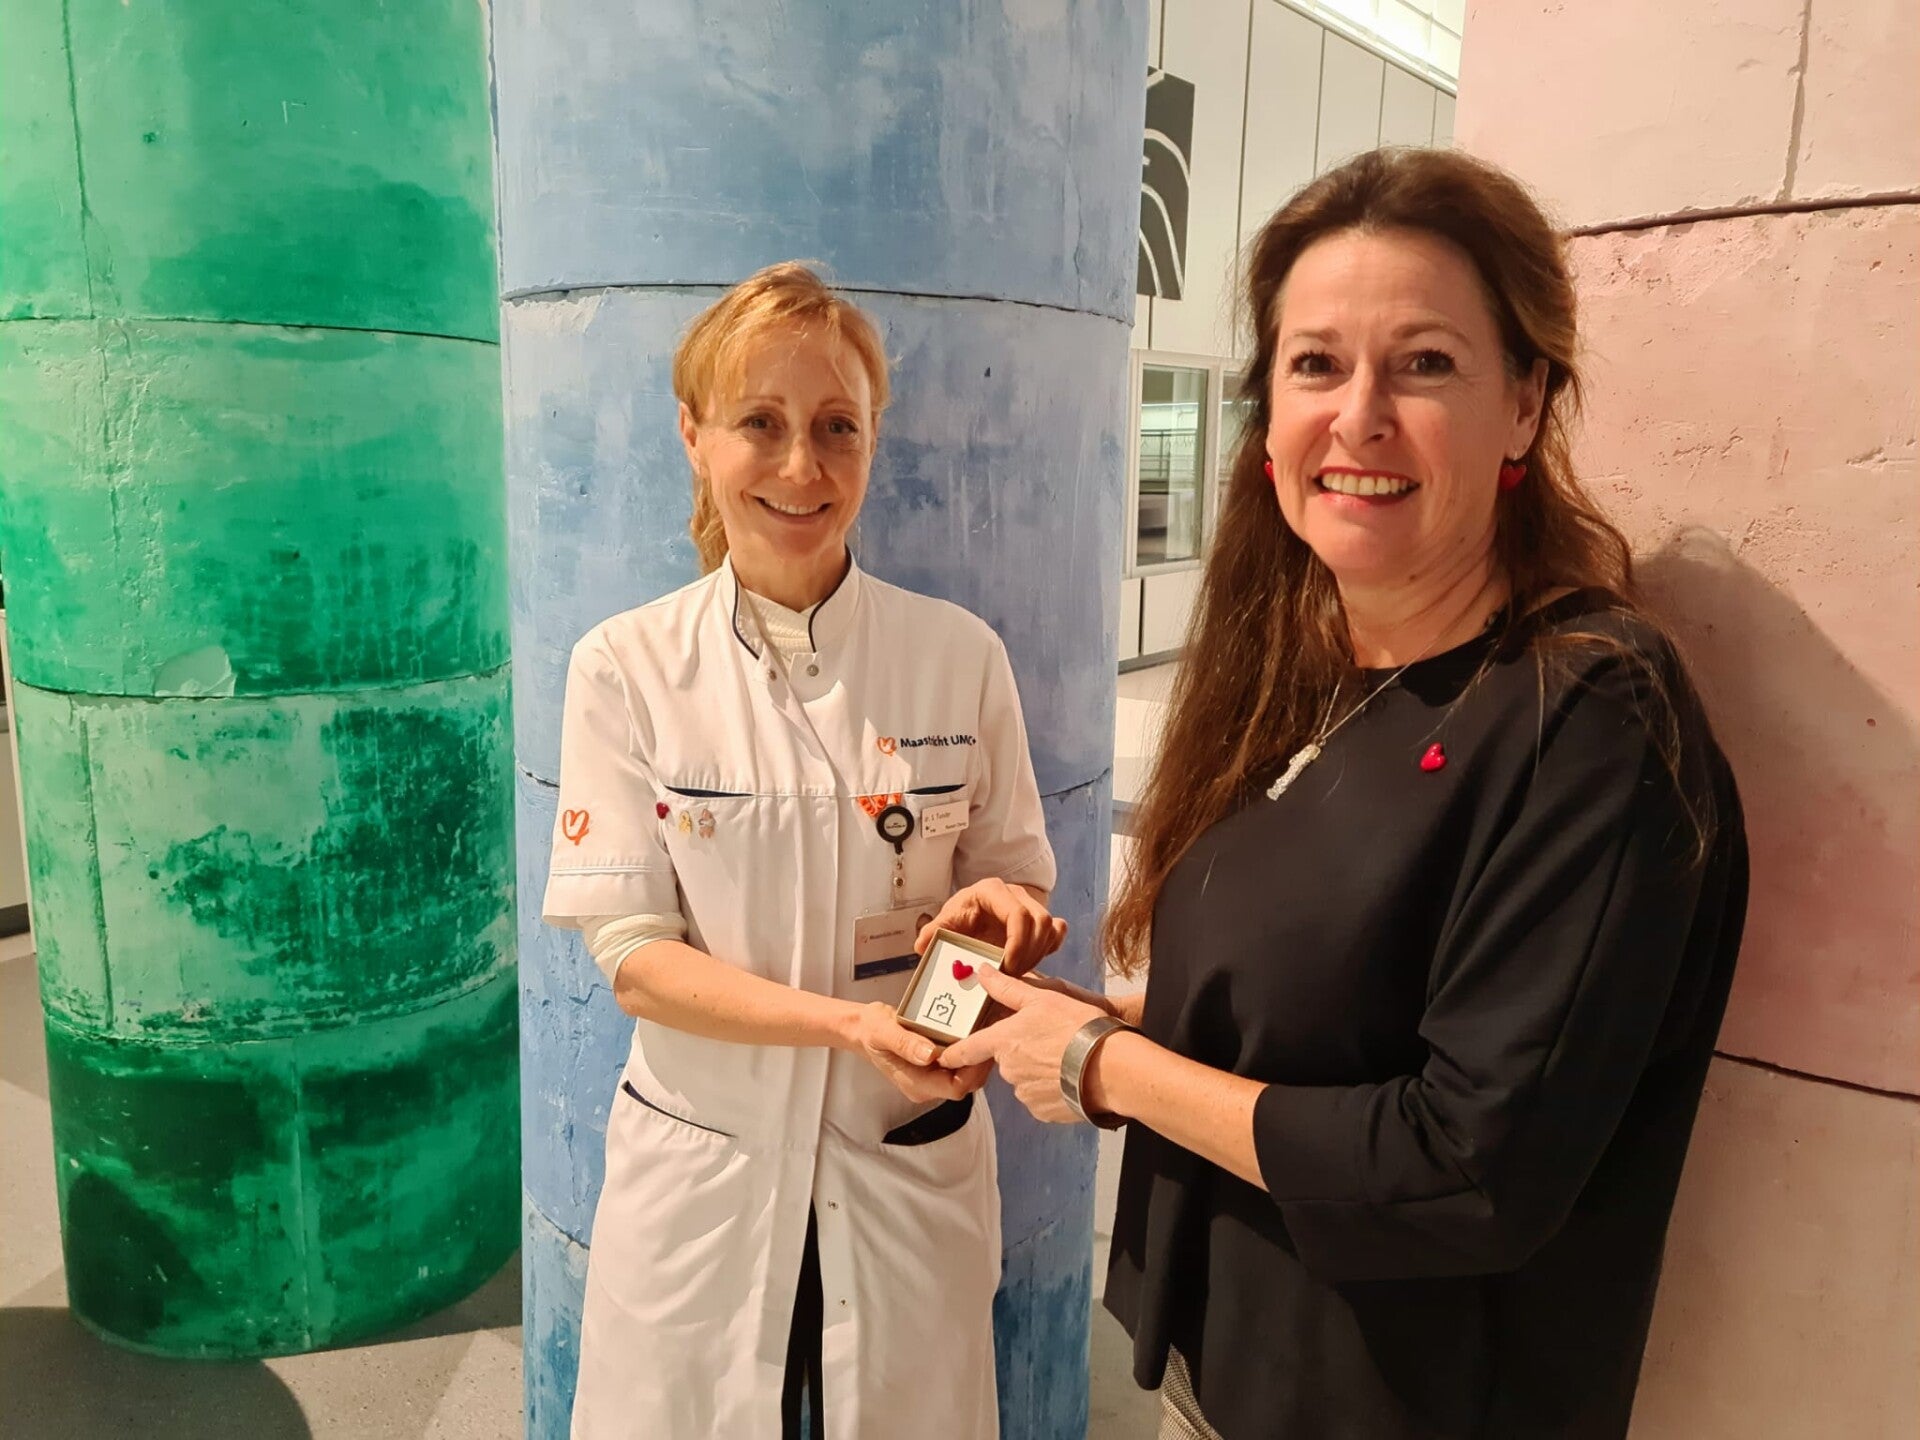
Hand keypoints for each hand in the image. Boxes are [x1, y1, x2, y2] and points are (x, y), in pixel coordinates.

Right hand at [847, 1002, 987, 1104]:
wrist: (864, 1029)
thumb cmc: (872, 1030)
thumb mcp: (884, 1032)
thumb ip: (905, 1044)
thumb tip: (929, 1054)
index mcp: (917, 1085)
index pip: (956, 1088)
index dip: (972, 1070)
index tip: (979, 1044)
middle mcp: (928, 1086)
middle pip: (967, 1082)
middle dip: (980, 1060)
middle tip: (991, 1032)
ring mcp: (933, 1078)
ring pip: (967, 1073)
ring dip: (977, 1053)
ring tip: (987, 1027)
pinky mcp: (937, 1066)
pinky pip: (960, 1063)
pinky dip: (970, 1048)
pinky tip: (976, 1028)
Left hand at [915, 878, 1066, 976]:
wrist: (970, 914)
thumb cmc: (959, 917)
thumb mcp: (944, 923)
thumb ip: (933, 932)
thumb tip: (922, 944)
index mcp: (991, 891)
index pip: (1018, 914)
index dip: (1018, 942)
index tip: (1008, 966)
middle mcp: (1015, 893)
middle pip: (1039, 921)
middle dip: (1028, 953)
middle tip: (1011, 976)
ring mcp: (1030, 904)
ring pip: (1050, 927)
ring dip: (1038, 953)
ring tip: (1017, 972)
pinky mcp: (1040, 918)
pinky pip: (1057, 930)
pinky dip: (1050, 947)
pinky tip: (1032, 961)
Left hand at [937, 966, 1108, 1123]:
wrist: (1109, 1068)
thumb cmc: (1075, 1027)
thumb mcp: (1042, 998)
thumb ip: (1007, 988)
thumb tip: (982, 972)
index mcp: (1003, 1042)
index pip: (968, 1049)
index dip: (953, 1053)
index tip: (941, 1058)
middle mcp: (1009, 1071)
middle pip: (1005, 1061)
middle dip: (1020, 1052)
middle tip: (1047, 1040)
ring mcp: (1026, 1094)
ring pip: (1024, 1079)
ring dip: (1037, 1070)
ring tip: (1065, 1058)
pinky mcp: (1044, 1112)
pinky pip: (1041, 1098)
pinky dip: (1052, 1089)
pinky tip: (1070, 1077)